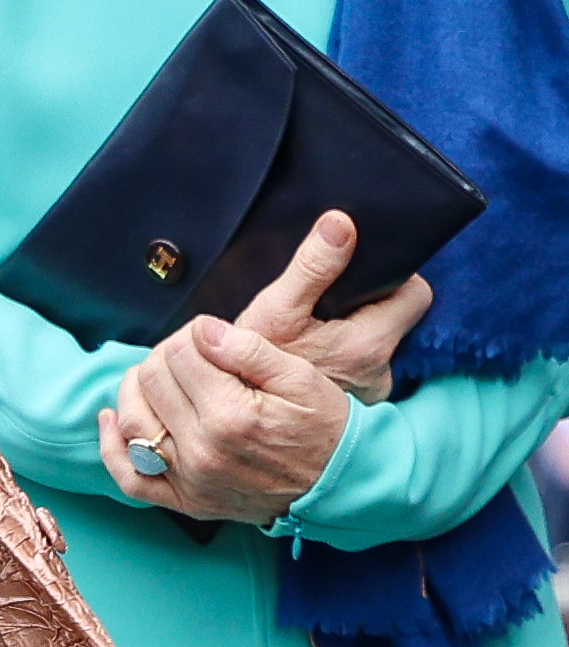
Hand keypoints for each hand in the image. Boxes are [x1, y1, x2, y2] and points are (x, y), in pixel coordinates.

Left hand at [100, 216, 403, 525]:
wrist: (338, 483)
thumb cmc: (324, 425)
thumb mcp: (300, 377)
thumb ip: (248, 350)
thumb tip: (201, 330)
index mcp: (230, 415)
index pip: (179, 354)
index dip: (189, 335)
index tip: (207, 335)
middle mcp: (202, 450)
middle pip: (151, 382)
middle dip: (164, 356)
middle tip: (186, 353)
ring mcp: (189, 480)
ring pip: (132, 422)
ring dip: (134, 390)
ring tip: (153, 375)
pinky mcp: (185, 501)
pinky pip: (130, 479)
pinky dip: (113, 448)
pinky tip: (112, 420)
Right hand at [232, 206, 431, 402]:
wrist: (231, 423)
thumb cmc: (247, 374)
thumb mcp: (274, 311)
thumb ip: (311, 267)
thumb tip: (339, 223)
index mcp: (368, 345)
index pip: (416, 295)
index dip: (395, 277)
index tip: (364, 274)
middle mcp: (378, 375)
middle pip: (395, 319)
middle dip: (368, 305)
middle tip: (333, 301)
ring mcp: (367, 396)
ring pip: (376, 346)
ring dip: (353, 333)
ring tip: (318, 331)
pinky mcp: (352, 413)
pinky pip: (359, 371)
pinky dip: (342, 360)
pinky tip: (313, 358)